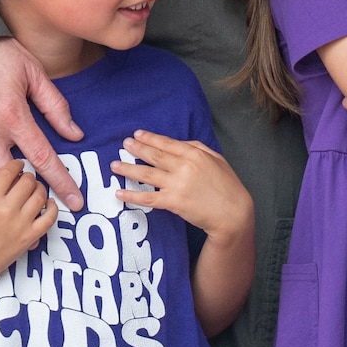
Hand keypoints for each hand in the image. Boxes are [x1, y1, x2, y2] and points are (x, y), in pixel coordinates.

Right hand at [0, 38, 84, 211]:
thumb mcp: (32, 71)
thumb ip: (55, 105)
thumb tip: (76, 133)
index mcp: (13, 114)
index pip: (43, 157)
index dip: (62, 182)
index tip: (75, 202)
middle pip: (10, 176)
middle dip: (26, 196)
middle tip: (38, 208)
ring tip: (4, 213)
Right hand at [0, 160, 56, 285]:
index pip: (9, 171)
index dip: (15, 164)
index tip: (16, 166)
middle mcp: (6, 210)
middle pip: (27, 180)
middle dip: (26, 176)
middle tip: (23, 179)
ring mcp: (20, 224)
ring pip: (40, 195)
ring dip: (39, 188)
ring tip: (33, 189)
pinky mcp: (30, 237)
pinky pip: (50, 217)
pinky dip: (52, 207)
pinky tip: (47, 203)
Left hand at [111, 131, 254, 242]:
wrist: (232, 212)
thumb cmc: (227, 185)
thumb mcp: (216, 159)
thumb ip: (197, 148)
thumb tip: (179, 144)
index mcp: (195, 153)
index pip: (167, 143)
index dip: (150, 138)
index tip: (137, 134)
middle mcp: (183, 166)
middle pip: (154, 155)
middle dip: (136, 149)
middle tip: (123, 145)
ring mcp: (177, 184)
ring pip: (146, 174)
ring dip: (128, 169)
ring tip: (114, 165)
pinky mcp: (173, 202)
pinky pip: (147, 198)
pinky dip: (132, 195)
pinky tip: (120, 193)